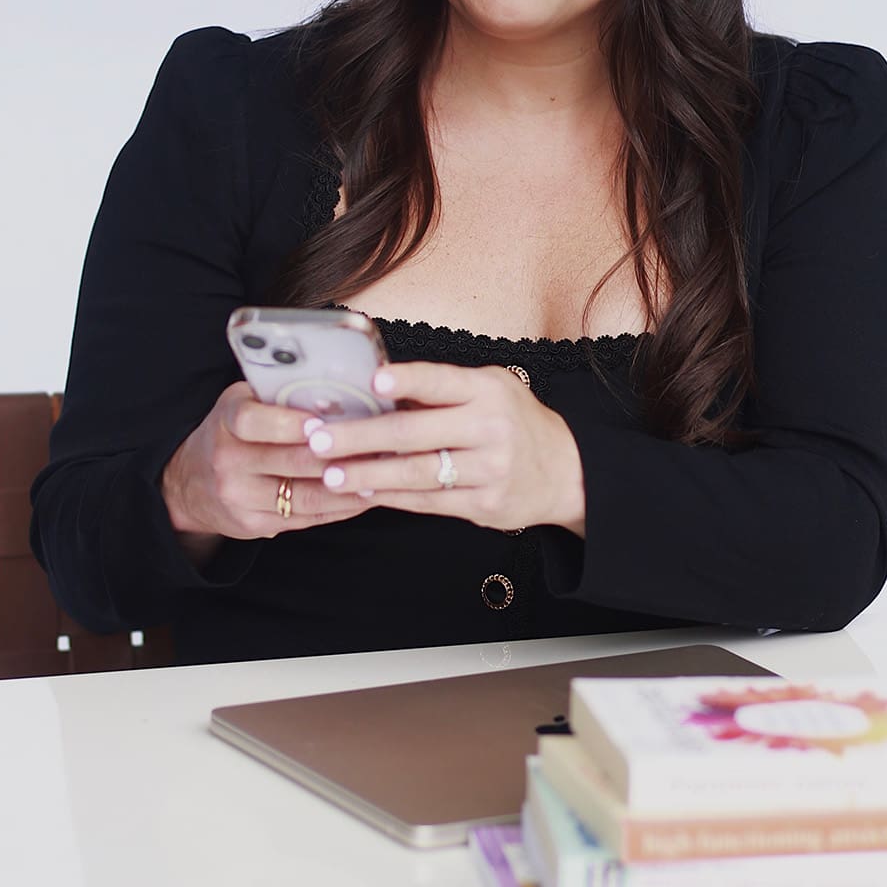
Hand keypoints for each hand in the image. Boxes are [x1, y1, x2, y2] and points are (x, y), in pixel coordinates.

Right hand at [160, 381, 372, 542]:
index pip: (252, 420)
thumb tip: (338, 385)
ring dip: (348, 484)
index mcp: (226, 421)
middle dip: (338, 454)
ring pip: (305, 495)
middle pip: (290, 461)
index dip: (290, 422)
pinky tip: (365, 494)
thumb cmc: (233, 432)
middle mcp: (228, 460)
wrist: (191, 483)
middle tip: (378, 444)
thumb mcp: (244, 403)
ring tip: (383, 471)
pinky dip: (340, 507)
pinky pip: (306, 517)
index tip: (324, 421)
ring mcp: (240, 497)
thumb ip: (279, 395)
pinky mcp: (254, 525)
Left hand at [305, 363, 586, 535]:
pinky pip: (428, 502)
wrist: (566, 471)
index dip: (406, 382)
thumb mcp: (489, 389)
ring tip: (331, 474)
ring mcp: (489, 469)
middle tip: (319, 440)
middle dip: (361, 437)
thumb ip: (442, 390)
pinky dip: (392, 497)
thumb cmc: (514, 421)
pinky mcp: (484, 505)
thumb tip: (377, 390)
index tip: (373, 382)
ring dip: (368, 475)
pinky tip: (363, 493)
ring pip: (416, 474)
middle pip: (415, 434)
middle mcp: (490, 428)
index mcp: (487, 390)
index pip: (440, 382)